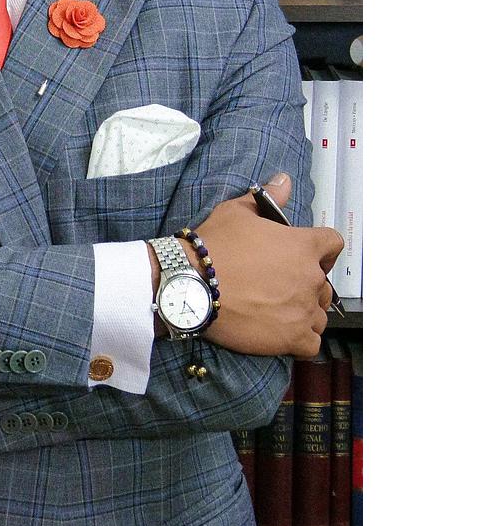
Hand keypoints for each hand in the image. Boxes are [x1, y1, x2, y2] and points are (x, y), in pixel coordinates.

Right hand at [146, 173, 342, 357]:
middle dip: (307, 285)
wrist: (192, 284)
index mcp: (302, 246)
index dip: (322, 249)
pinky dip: (300, 341)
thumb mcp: (236, 212)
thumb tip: (284, 180)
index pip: (333, 244)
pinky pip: (312, 344)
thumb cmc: (214, 246)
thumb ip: (267, 198)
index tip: (306, 255)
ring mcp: (304, 310)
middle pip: (325, 284)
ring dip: (303, 313)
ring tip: (276, 312)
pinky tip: (281, 334)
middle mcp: (310, 278)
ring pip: (319, 315)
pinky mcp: (293, 338)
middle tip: (279, 286)